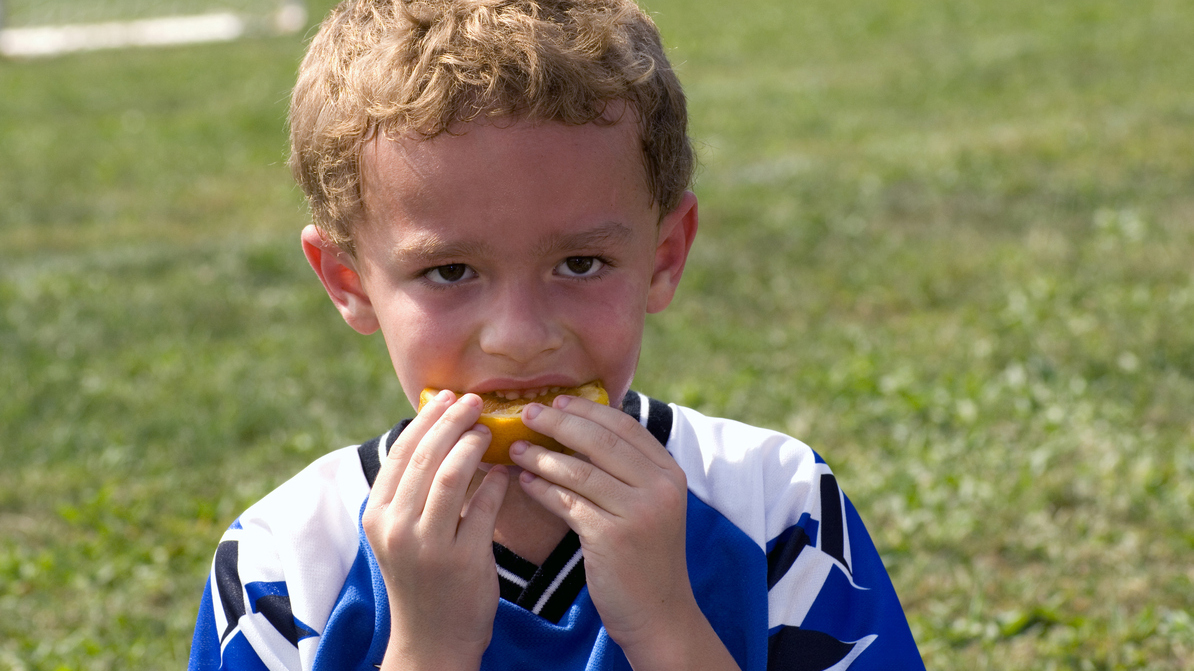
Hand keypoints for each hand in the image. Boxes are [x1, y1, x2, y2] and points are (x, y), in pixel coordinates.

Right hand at [362, 390, 509, 670]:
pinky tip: (506, 472)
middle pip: (425, 457)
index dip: (426, 420)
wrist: (431, 641)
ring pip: (452, 476)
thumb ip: (413, 492)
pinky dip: (496, 484)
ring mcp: (428, 545)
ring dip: (474, 445)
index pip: (400, 453)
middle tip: (476, 400)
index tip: (447, 396)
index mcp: (377, 515)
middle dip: (452, 421)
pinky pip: (484, 508)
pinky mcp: (462, 560)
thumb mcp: (401, 535)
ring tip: (489, 430)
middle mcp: (396, 527)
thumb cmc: (422, 579)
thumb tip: (439, 434)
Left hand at [511, 396, 739, 670]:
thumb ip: (626, 471)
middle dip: (559, 422)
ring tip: (515, 447)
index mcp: (670, 473)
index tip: (558, 400)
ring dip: (542, 456)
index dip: (588, 410)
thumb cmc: (644, 556)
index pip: (625, 426)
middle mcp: (659, 488)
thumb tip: (579, 429)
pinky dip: (542, 489)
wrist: (658, 613)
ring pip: (579, 471)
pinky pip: (567, 502)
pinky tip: (524, 482)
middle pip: (600, 441)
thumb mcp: (648, 506)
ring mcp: (638, 512)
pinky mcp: (612, 537)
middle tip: (527, 411)